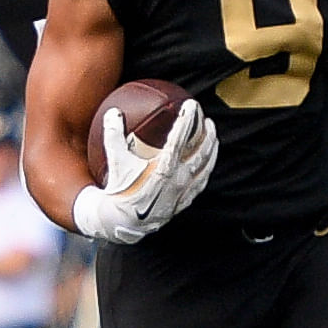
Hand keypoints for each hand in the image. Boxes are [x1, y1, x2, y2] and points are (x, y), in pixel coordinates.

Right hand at [72, 101, 216, 244]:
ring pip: (205, 168)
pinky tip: (206, 166)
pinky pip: (200, 184)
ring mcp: (183, 192)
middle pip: (201, 153)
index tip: (192, 105)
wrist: (122, 222)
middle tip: (208, 121)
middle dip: (207, 134)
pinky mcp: (183, 202)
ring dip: (211, 151)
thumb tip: (114, 112)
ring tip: (213, 139)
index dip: (187, 119)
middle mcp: (178, 179)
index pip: (181, 138)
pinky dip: (205, 171)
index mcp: (164, 167)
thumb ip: (113, 135)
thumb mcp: (114, 160)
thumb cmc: (118, 189)